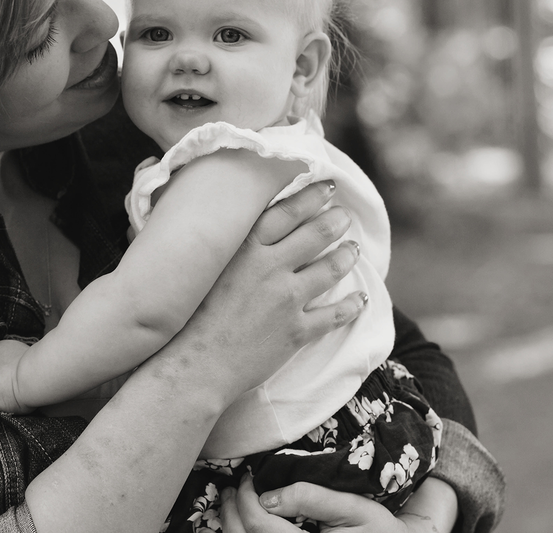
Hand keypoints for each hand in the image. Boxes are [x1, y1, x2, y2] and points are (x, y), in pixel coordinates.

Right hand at [155, 181, 365, 400]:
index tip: (326, 187)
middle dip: (336, 221)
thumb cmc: (191, 317)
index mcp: (246, 249)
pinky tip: (361, 298)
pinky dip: (352, 305)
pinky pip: (334, 315)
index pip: (287, 212)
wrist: (195, 365)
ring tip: (354, 249)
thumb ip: (229, 246)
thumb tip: (243, 228)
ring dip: (346, 256)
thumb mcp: (207, 269)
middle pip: (315, 235)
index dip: (311, 197)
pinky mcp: (296, 330)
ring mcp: (286, 299)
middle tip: (345, 216)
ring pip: (330, 269)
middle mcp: (270, 268)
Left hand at [218, 474, 406, 532]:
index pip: (260, 527)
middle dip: (231, 513)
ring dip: (232, 528)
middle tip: (232, 489)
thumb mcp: (354, 507)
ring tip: (232, 505)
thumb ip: (312, 499)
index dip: (246, 499)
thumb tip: (269, 496)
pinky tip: (246, 526)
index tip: (248, 478)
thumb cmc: (379, 531)